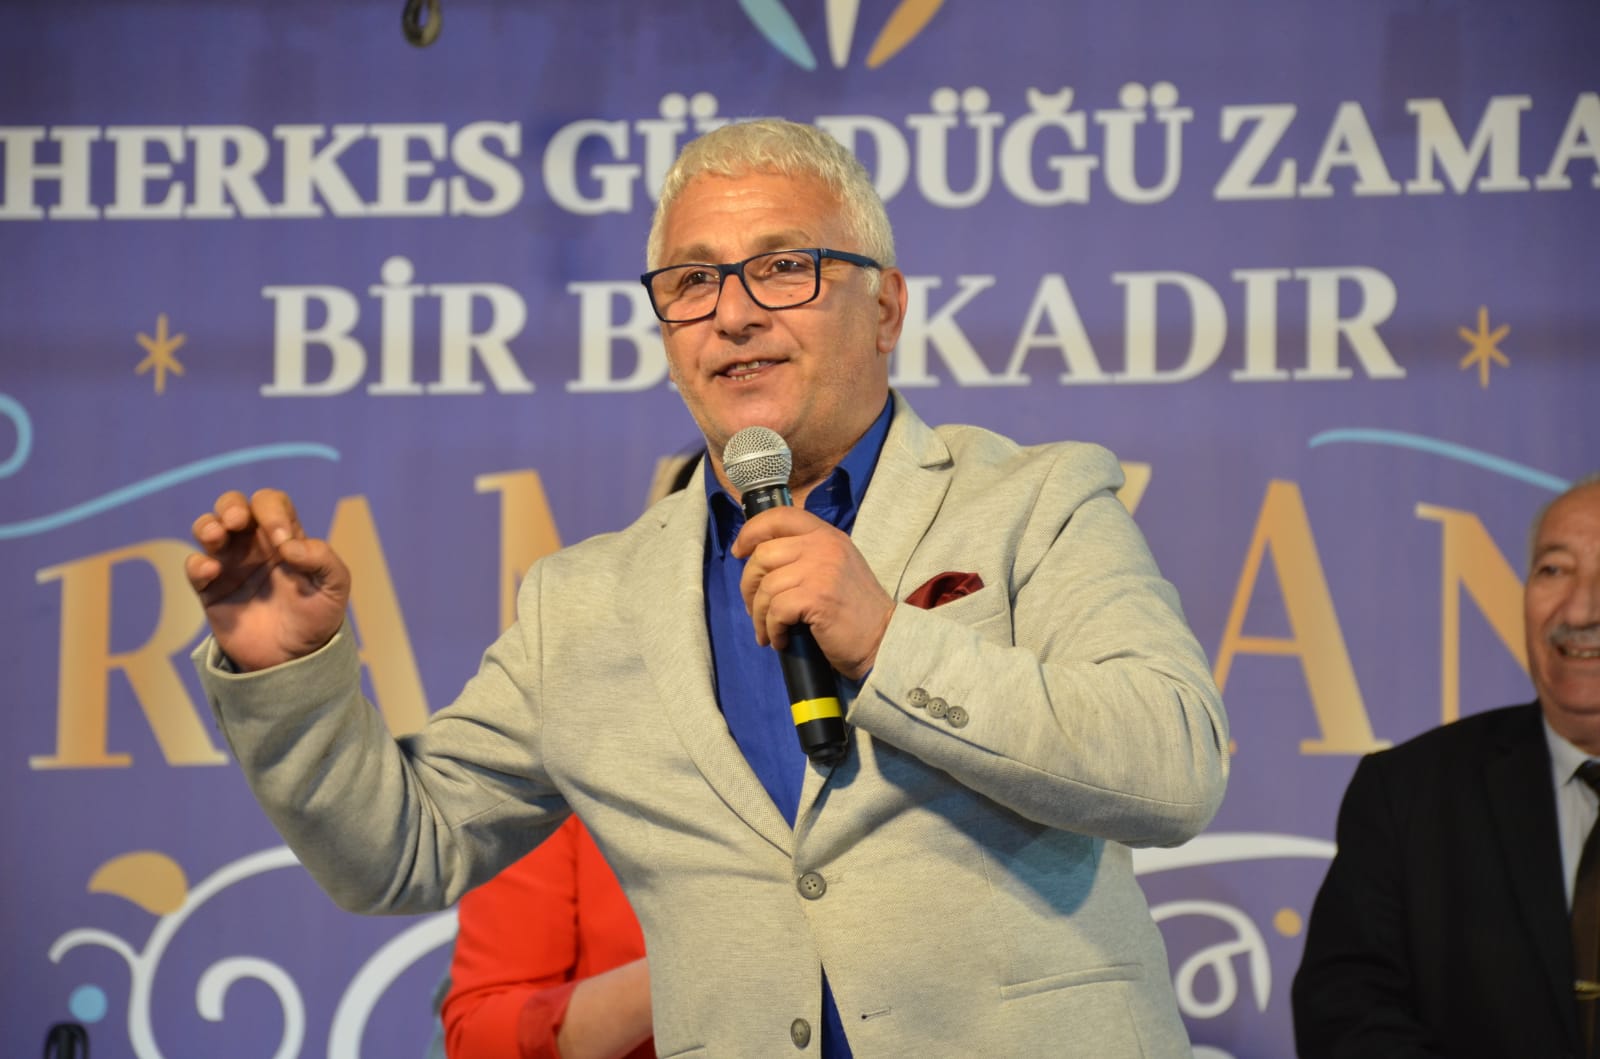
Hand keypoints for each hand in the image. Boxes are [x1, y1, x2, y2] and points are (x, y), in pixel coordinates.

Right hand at [185, 489, 349, 670]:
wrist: (295, 659)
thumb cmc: (317, 617)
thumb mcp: (335, 588)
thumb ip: (323, 560)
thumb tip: (289, 545)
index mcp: (284, 537)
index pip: (272, 504)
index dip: (272, 511)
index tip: (281, 541)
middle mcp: (253, 545)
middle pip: (233, 505)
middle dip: (230, 505)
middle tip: (236, 521)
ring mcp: (230, 565)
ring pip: (207, 528)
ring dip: (207, 525)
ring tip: (216, 536)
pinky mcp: (211, 590)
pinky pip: (195, 567)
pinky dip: (197, 564)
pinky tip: (212, 572)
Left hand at [732, 507, 892, 680]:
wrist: (884, 639)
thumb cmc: (855, 610)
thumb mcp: (835, 566)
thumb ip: (806, 554)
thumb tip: (760, 559)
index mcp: (826, 535)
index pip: (779, 516)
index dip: (751, 531)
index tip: (739, 551)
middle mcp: (824, 546)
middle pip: (762, 555)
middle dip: (748, 585)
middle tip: (754, 608)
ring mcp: (821, 570)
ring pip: (765, 587)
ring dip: (759, 615)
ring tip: (767, 631)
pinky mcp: (817, 597)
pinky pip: (775, 610)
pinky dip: (771, 629)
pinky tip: (780, 639)